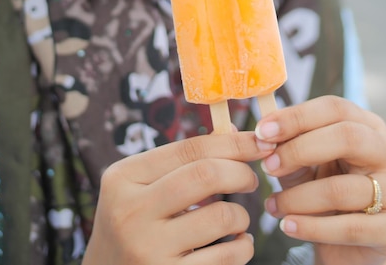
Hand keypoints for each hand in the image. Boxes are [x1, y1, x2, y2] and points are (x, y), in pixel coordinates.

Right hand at [82, 131, 275, 264]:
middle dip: (242, 173)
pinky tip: (238, 244)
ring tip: (237, 220)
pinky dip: (243, 247)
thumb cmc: (136, 223)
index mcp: (124, 177)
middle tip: (251, 180)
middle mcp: (130, 211)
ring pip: (221, 216)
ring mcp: (146, 249)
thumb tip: (236, 133)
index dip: (234, 143)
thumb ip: (184, 160)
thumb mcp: (143, 186)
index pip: (190, 149)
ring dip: (242, 216)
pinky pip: (226, 256)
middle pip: (207, 175)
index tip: (261, 143)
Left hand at [255, 96, 385, 264]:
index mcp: (370, 127)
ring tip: (273, 207)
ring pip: (342, 188)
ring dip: (297, 198)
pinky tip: (289, 227)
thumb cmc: (328, 198)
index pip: (335, 108)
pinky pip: (348, 227)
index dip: (297, 116)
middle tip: (268, 167)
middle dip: (300, 149)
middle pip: (348, 136)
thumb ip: (290, 150)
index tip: (262, 131)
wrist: (353, 248)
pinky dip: (311, 228)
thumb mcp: (307, 168)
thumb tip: (262, 137)